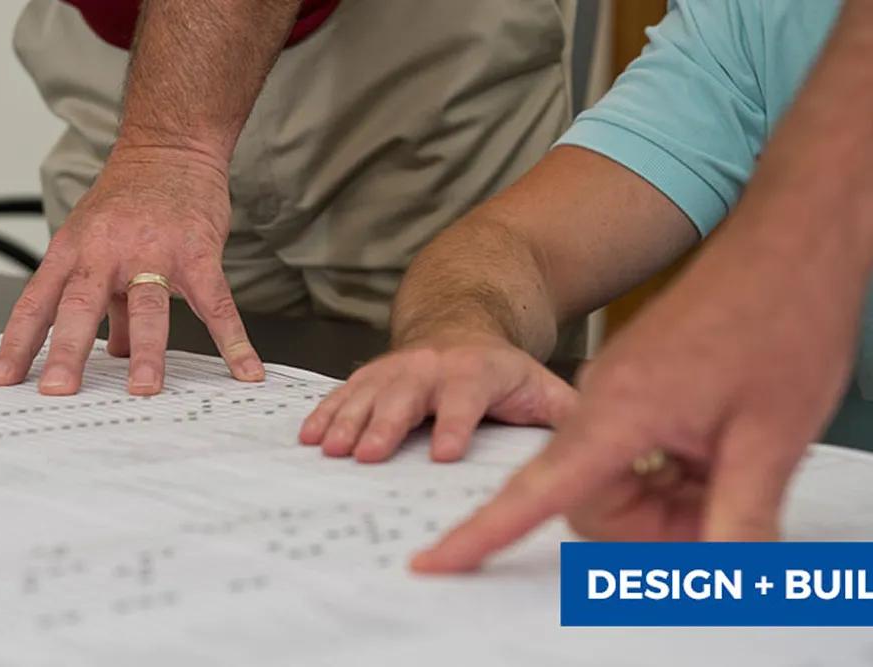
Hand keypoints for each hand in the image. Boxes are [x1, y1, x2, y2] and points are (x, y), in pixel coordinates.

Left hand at [0, 146, 263, 395]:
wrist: (170, 147)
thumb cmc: (132, 197)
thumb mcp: (97, 242)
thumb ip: (103, 301)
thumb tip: (108, 350)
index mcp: (74, 251)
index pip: (37, 302)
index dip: (17, 343)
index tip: (3, 380)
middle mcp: (106, 252)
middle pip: (80, 305)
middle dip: (67, 350)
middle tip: (59, 390)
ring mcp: (153, 252)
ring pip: (145, 305)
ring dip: (145, 350)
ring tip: (143, 388)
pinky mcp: (197, 254)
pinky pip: (215, 303)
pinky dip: (232, 340)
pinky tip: (244, 369)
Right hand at [298, 332, 577, 462]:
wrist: (459, 325)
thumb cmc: (500, 369)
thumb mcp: (540, 383)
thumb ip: (565, 411)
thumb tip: (601, 440)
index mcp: (477, 372)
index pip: (466, 399)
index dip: (455, 424)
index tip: (444, 452)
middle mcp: (432, 367)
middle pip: (406, 396)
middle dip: (386, 425)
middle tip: (368, 454)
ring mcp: (398, 368)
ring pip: (369, 394)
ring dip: (348, 421)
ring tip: (330, 447)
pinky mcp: (372, 374)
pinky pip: (345, 392)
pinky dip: (326, 413)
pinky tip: (310, 434)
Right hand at [410, 206, 866, 572]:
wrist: (785, 243)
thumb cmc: (776, 315)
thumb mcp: (771, 439)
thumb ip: (740, 524)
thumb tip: (728, 585)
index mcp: (618, 413)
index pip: (537, 492)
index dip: (480, 535)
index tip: (434, 560)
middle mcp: (603, 403)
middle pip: (592, 502)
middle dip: (654, 526)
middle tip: (725, 510)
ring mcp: (617, 395)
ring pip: (616, 483)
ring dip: (671, 498)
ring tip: (733, 469)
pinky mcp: (634, 392)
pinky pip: (631, 457)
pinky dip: (674, 473)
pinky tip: (717, 453)